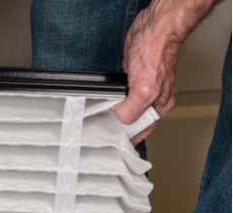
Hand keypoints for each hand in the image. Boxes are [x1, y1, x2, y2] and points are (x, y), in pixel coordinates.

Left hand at [112, 0, 219, 143]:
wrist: (153, 29)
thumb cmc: (156, 52)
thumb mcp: (145, 91)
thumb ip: (132, 110)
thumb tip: (119, 118)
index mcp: (158, 106)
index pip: (140, 131)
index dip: (126, 135)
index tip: (111, 139)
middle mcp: (151, 100)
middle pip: (130, 122)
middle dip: (116, 126)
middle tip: (101, 129)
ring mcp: (140, 89)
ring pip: (122, 109)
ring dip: (110, 113)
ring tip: (98, 118)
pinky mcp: (130, 79)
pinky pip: (117, 94)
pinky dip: (109, 98)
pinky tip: (102, 101)